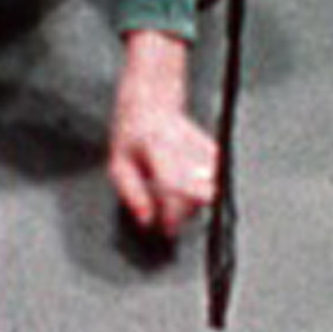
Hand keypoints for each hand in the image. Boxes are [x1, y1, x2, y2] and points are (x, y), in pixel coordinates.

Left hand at [108, 30, 218, 239]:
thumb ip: (132, 194)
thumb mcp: (118, 165)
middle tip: (170, 217)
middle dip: (185, 211)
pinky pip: (214, 182)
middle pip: (199, 192)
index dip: (171, 213)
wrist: (152, 102)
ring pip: (209, 189)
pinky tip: (185, 184)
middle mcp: (185, 146)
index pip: (172, 185)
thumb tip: (147, 221)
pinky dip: (200, 190)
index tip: (167, 230)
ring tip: (173, 197)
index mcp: (157, 147)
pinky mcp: (214, 151)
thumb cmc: (131, 136)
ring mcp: (202, 147)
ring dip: (192, 202)